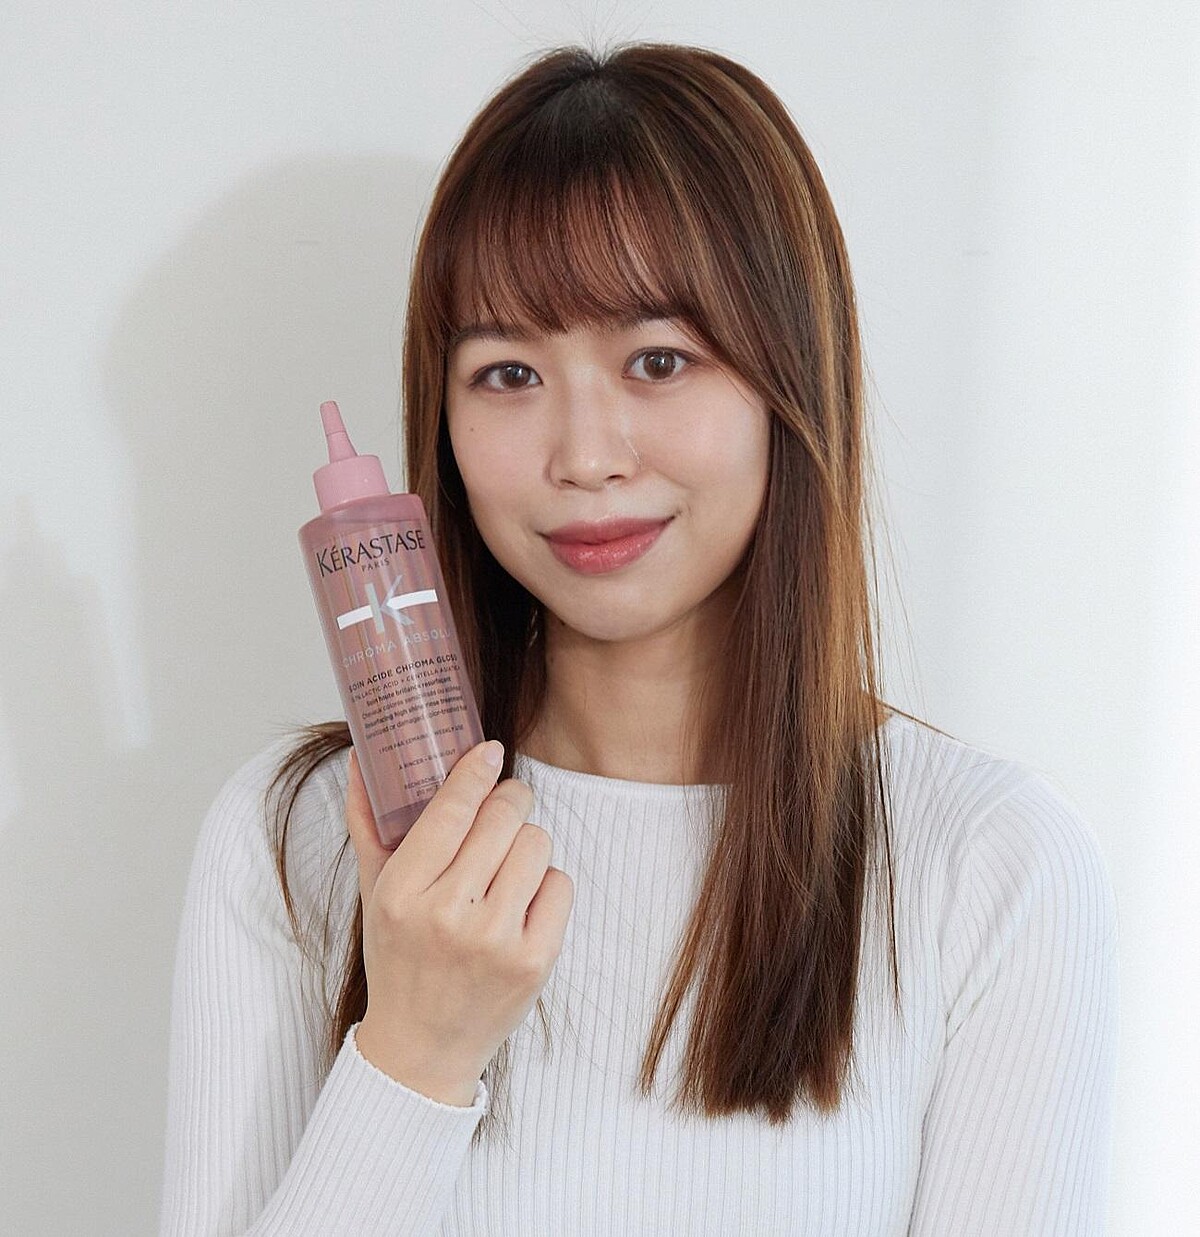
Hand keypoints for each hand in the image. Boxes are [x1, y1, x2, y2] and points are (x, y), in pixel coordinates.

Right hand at [344, 741, 573, 1103]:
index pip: (450, 810)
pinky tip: (522, 902)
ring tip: (507, 866)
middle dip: (509, 801)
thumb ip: (369, 825)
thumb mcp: (374, 895)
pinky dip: (546, 884)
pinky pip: (561, 883)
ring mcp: (494, 940)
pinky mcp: (534, 961)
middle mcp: (447, 915)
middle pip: (503, 817)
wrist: (421, 1050)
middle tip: (504, 807)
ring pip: (536, 843)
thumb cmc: (399, 960)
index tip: (489, 752)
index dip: (475, 772)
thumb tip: (362, 760)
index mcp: (402, 893)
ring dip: (526, 844)